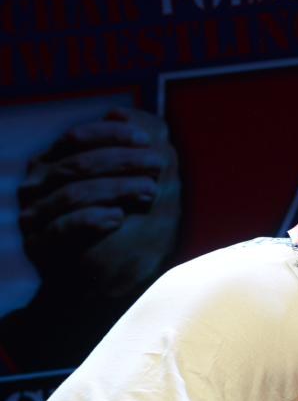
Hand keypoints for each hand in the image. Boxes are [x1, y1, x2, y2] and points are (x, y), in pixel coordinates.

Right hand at [18, 107, 179, 294]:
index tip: (146, 140)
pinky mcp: (40, 245)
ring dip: (115, 188)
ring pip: (73, 192)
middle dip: (122, 160)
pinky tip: (117, 218)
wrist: (106, 285)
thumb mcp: (140, 188)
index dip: (113, 135)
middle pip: (78, 163)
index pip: (79, 139)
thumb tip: (124, 115)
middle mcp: (39, 185)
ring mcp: (36, 215)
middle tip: (158, 165)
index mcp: (57, 163)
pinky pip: (62, 227)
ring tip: (149, 191)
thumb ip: (134, 151)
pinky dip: (91, 219)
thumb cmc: (127, 232)